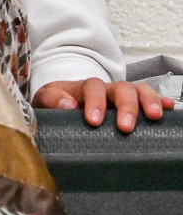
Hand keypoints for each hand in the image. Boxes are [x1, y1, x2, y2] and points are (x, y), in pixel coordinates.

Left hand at [35, 77, 173, 132]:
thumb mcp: (46, 98)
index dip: (95, 102)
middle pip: (121, 88)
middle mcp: (107, 89)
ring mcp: (122, 95)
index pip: (92, 88)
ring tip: (154, 116)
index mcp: (84, 87)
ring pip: (139, 90)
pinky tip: (170, 108)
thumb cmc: (57, 101)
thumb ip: (52, 99)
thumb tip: (67, 105)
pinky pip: (151, 98)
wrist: (64, 99)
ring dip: (148, 101)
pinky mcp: (133, 104)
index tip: (93, 121)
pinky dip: (161, 101)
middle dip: (126, 106)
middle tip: (125, 126)